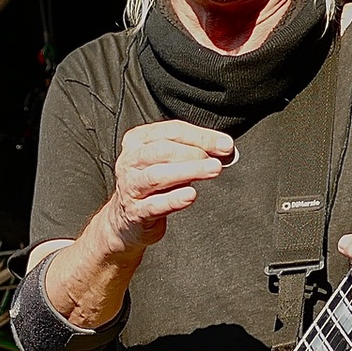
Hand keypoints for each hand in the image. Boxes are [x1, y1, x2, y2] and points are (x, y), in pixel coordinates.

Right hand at [108, 119, 233, 249]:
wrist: (126, 219)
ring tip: (211, 170)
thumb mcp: (167, 161)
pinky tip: (191, 195)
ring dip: (188, 171)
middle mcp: (130, 161)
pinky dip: (174, 199)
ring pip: (157, 175)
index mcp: (137, 140)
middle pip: (163, 150)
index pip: (172, 131)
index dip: (201, 136)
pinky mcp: (135, 212)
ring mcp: (130, 186)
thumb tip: (225, 148)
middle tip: (216, 161)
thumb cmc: (152, 185)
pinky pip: (155, 205)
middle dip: (194, 153)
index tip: (225, 144)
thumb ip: (192, 151)